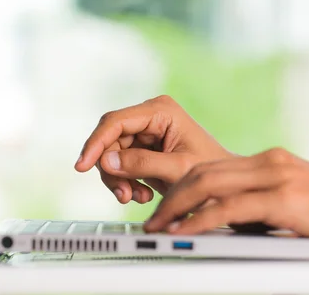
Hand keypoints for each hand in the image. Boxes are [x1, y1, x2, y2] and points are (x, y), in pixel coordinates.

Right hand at [75, 95, 231, 203]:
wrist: (226, 185)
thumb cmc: (212, 171)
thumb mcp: (177, 169)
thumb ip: (142, 164)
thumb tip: (106, 161)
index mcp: (160, 110)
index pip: (115, 122)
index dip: (96, 143)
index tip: (82, 165)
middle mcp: (149, 116)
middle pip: (109, 139)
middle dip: (111, 169)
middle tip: (123, 194)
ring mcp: (145, 131)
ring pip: (111, 154)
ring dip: (119, 179)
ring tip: (137, 197)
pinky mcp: (143, 147)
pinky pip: (120, 163)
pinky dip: (126, 182)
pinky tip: (143, 193)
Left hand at [144, 148, 308, 259]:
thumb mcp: (298, 211)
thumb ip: (265, 213)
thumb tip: (230, 230)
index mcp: (271, 164)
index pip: (213, 168)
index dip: (182, 187)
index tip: (165, 209)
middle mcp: (271, 163)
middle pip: (203, 172)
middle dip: (171, 196)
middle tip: (151, 220)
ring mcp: (279, 177)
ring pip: (209, 184)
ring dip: (176, 207)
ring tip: (156, 228)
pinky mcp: (288, 199)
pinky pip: (230, 209)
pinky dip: (200, 220)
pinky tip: (183, 233)